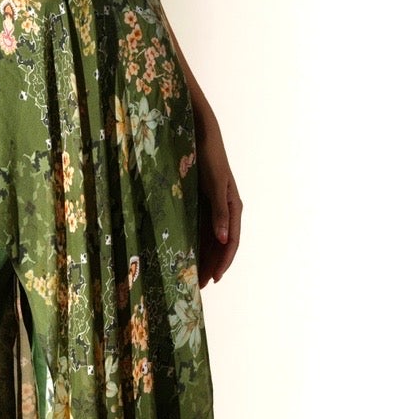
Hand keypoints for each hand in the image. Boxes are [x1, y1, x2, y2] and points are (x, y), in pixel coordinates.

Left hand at [195, 117, 241, 286]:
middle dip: (210, 265)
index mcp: (234, 207)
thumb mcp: (215, 183)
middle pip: (219, 245)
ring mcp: (213, 207)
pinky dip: (194, 243)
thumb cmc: (209, 155)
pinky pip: (199, 228)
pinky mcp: (201, 202)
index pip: (230, 242)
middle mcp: (225, 210)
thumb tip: (223, 240)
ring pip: (208, 239)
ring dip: (202, 257)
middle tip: (197, 286)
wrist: (199, 132)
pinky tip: (184, 253)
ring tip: (190, 276)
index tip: (212, 279)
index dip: (223, 262)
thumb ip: (219, 211)